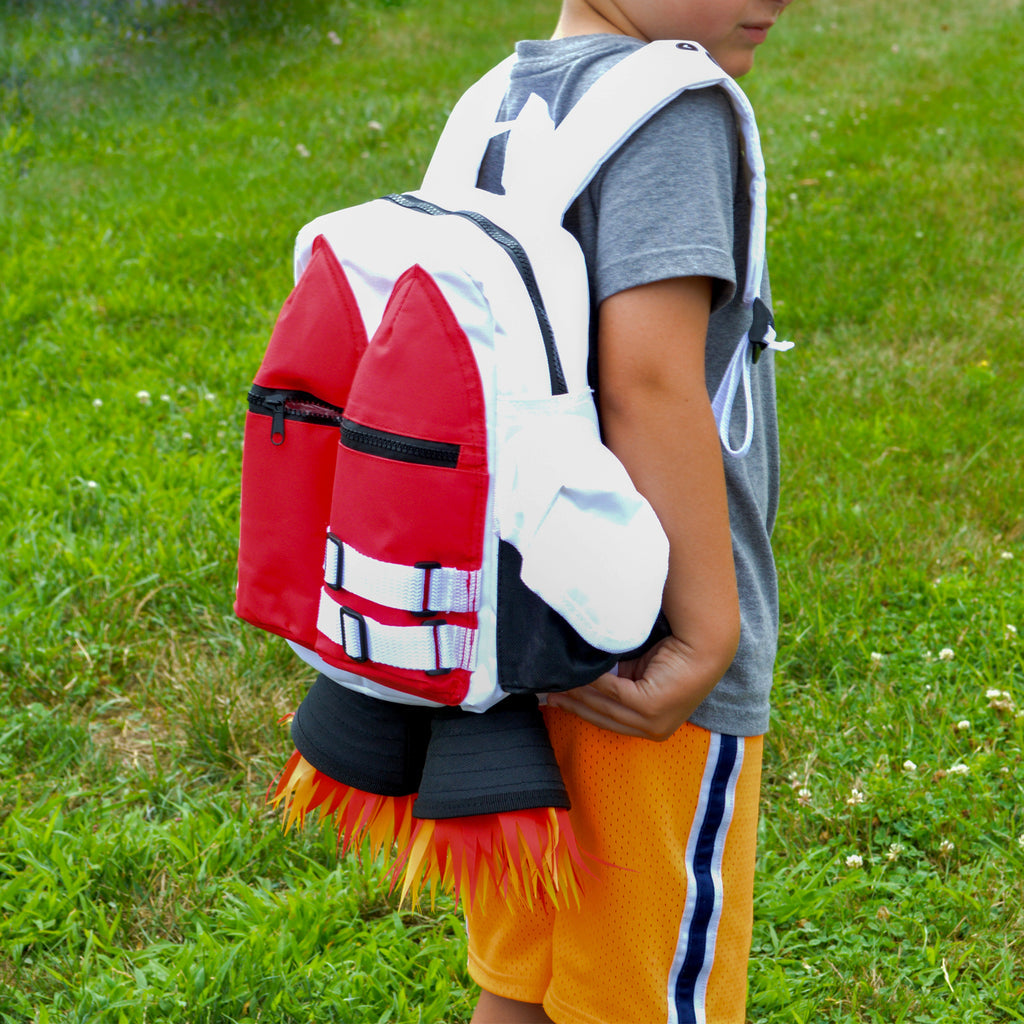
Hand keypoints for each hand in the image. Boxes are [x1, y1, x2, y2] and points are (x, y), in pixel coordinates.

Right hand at [545, 635, 721, 741]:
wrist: (703, 645)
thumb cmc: (675, 656)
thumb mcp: (640, 676)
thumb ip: (617, 683)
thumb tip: (583, 678)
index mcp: (652, 727)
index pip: (608, 721)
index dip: (581, 710)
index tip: (556, 699)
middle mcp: (653, 730)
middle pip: (602, 718)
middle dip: (573, 705)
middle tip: (548, 693)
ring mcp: (653, 722)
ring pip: (605, 708)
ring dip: (579, 694)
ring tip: (558, 682)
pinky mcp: (651, 708)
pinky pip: (614, 694)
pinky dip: (595, 683)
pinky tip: (580, 673)